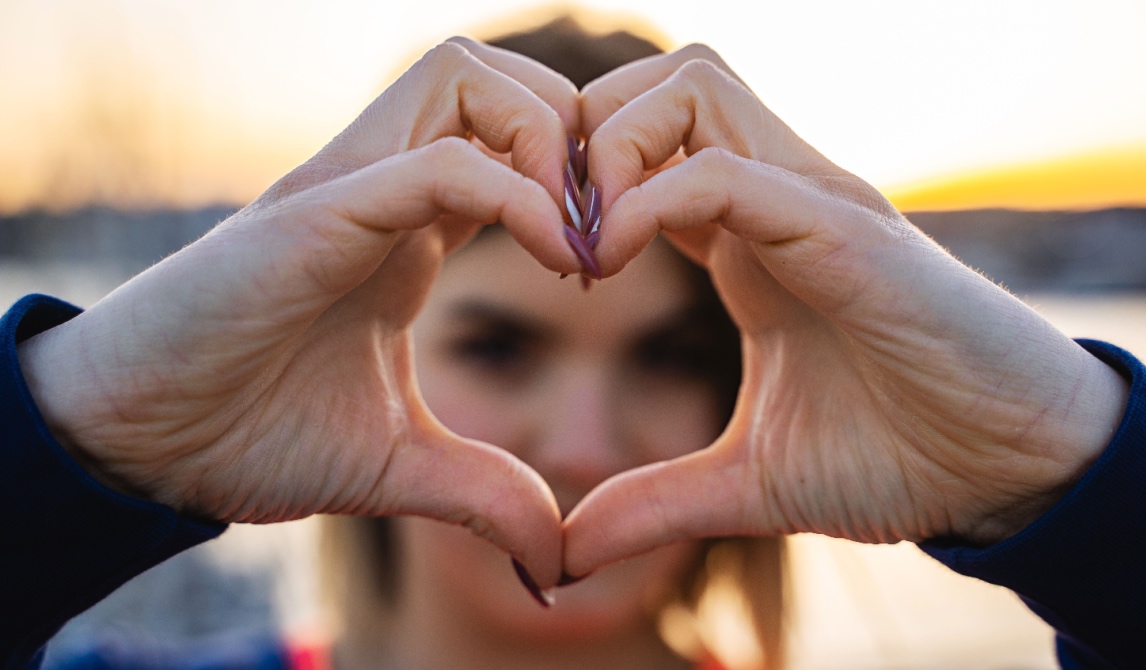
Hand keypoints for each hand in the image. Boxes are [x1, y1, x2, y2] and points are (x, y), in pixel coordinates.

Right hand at [17, 38, 585, 586]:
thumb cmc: (248, 434)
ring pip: (463, 77)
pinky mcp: (314, 217)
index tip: (608, 262)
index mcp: (408, 227)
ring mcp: (346, 191)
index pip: (510, 139)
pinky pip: (435, 162)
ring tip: (574, 235)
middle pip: (498, 76)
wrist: (137, 445)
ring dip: (545, 139)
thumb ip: (485, 490)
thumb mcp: (398, 465)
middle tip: (603, 225)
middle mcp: (381, 187)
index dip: (578, 181)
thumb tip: (554, 560)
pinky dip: (515, 195)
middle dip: (574, 130)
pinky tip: (556, 262)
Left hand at [563, 45, 1129, 575]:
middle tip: (554, 225)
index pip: (647, 146)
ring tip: (590, 241)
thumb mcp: (749, 483)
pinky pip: (727, 172)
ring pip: (691, 86)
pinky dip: (653, 200)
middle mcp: (777, 198)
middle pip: (659, 81)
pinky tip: (614, 262)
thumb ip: (654, 503)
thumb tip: (567, 551)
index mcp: (749, 239)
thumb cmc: (898, 457)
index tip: (551, 260)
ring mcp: (812, 202)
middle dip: (586, 133)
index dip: (580, 183)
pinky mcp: (845, 230)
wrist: (1008, 472)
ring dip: (616, 147)